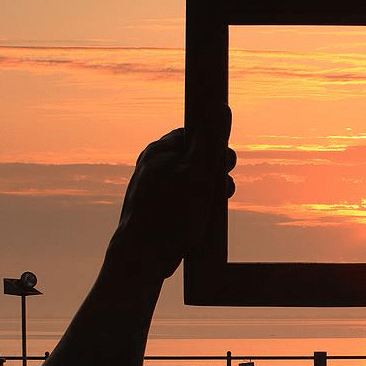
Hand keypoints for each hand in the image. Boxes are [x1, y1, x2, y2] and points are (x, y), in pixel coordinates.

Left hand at [114, 106, 236, 278]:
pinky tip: (201, 218)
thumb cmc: (170, 215)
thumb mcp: (199, 173)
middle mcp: (154, 165)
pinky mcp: (157, 207)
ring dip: (210, 191)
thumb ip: (211, 141)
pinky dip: (197, 205)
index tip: (223, 166)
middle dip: (216, 172)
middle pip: (198, 157)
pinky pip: (184, 198)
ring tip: (212, 207)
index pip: (197, 134)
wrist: (142, 258)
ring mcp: (154, 186)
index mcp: (159, 150)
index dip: (215, 148)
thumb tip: (221, 107)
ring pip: (193, 180)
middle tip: (221, 189)